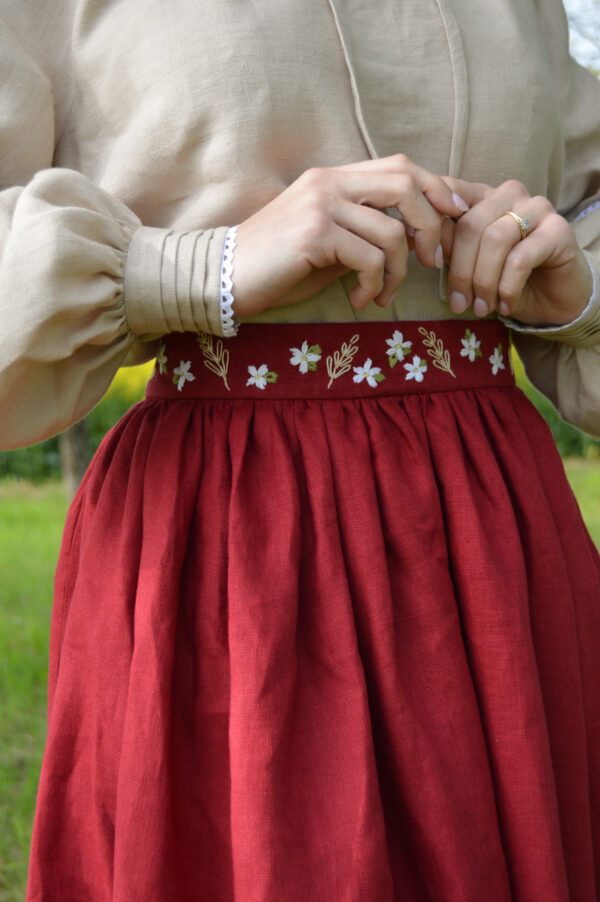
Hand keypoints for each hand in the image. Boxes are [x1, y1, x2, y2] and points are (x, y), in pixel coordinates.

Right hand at [232, 154, 469, 317]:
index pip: (401, 166)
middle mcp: (329, 182)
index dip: (437, 188)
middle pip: (407, 184)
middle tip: (431, 262)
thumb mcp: (326, 242)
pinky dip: (373, 286)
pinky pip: (369, 258)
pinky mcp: (315, 233)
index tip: (455, 216)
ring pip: (391, 232)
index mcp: (333, 178)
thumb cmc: (276, 266)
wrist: (223, 278)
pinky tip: (358, 300)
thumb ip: (361, 229)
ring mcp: (321, 204)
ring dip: (397, 273)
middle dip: (430, 225)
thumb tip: (409, 238)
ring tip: (379, 296)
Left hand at [441, 178, 592, 324]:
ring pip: (495, 240)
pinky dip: (506, 288)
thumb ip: (447, 246)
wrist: (552, 300)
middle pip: (471, 224)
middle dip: (461, 271)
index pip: (449, 193)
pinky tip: (505, 306)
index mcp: (483, 195)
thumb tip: (420, 239)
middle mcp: (510, 194)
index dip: (432, 226)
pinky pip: (520, 259)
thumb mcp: (469, 264)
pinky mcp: (559, 230)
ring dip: (484, 282)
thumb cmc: (504, 280)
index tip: (427, 264)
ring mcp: (537, 208)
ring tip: (482, 308)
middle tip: (459, 303)